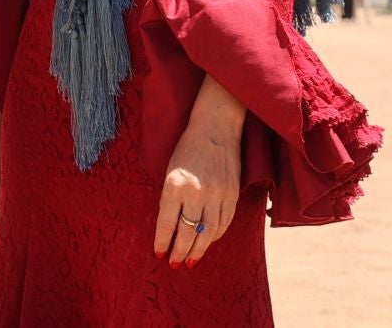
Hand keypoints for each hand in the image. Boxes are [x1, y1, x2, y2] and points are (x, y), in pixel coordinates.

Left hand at [153, 78, 244, 268]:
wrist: (216, 127)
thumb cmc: (188, 148)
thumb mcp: (170, 170)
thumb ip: (170, 199)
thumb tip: (169, 229)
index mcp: (175, 185)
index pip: (166, 224)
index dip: (162, 242)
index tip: (159, 253)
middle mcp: (196, 192)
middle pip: (188, 233)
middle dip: (180, 252)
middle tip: (175, 262)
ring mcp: (217, 194)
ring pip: (208, 233)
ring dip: (198, 250)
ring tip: (191, 260)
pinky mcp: (232, 194)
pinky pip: (224, 223)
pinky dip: (214, 236)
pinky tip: (207, 241)